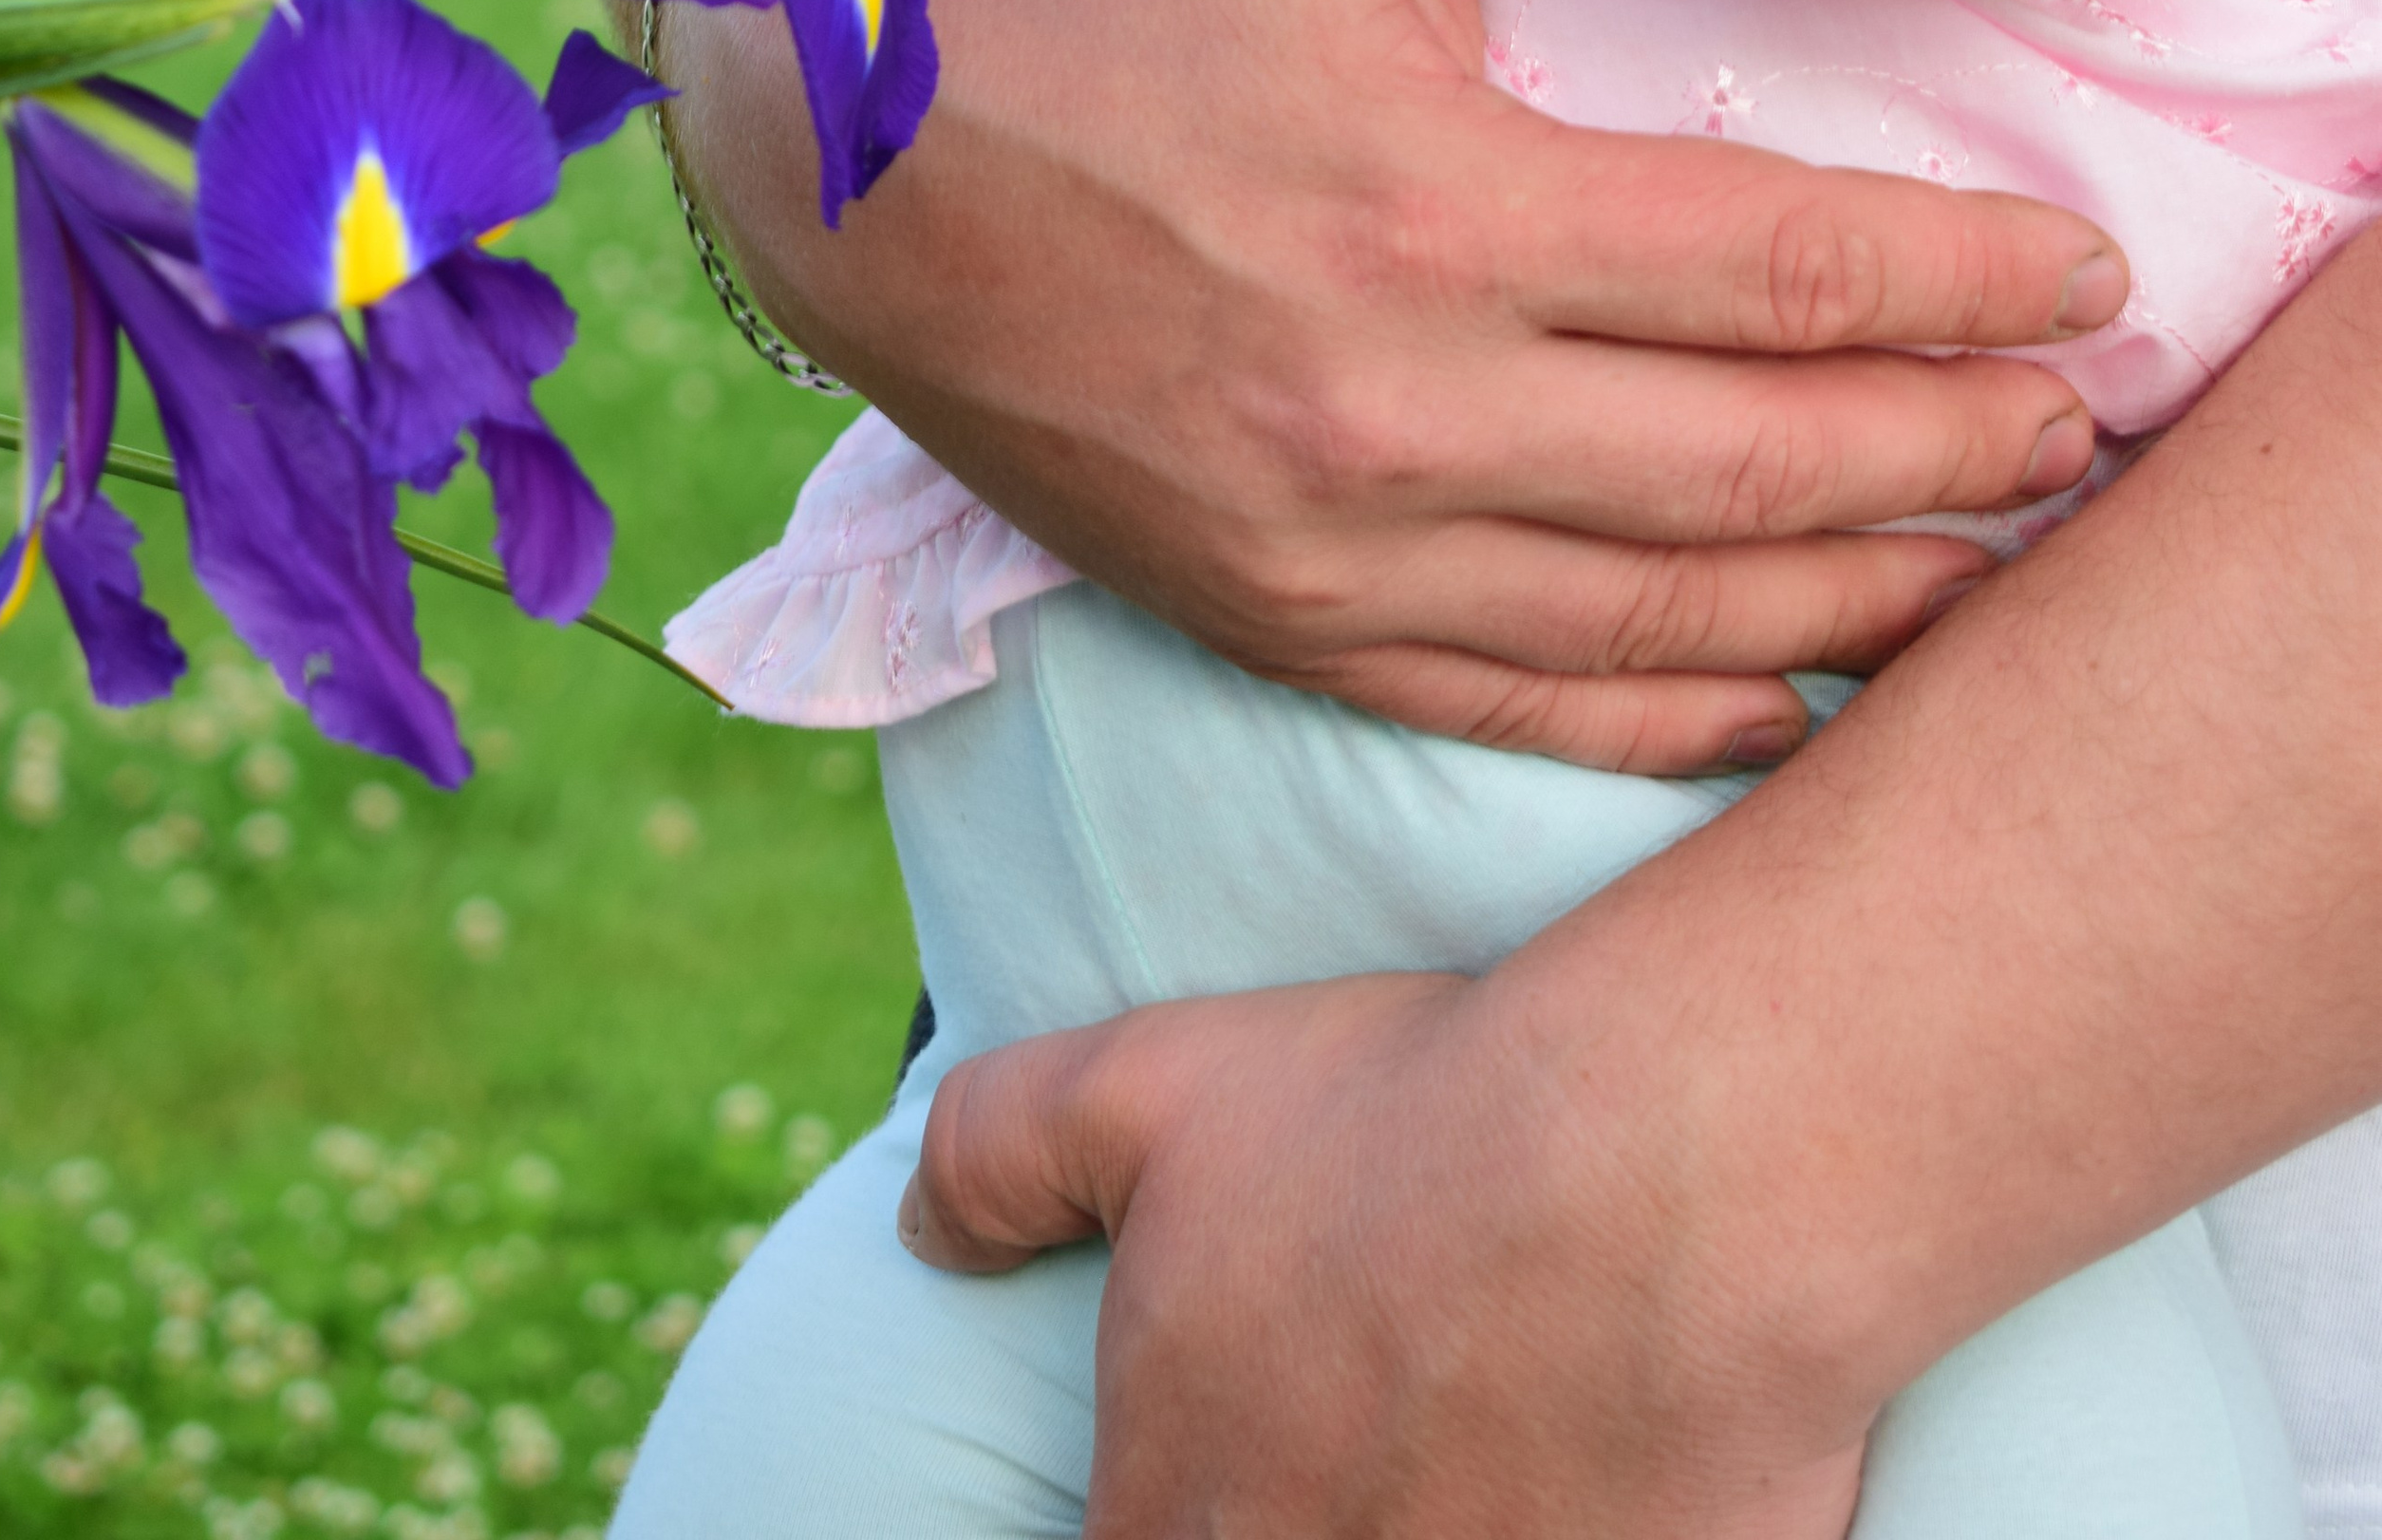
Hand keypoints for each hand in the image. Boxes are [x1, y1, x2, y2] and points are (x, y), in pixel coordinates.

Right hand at [659, 0, 2119, 770]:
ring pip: (1664, 619)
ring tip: (1986, 574)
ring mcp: (1330, 541)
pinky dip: (1665, 718)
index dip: (1967, 282)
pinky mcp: (1264, 615)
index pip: (1786, 268)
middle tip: (2076, 430)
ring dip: (1856, 605)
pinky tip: (1776, 704)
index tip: (2080, 278)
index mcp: (1437, 205)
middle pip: (1763, 465)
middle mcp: (1400, 407)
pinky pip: (1511, 705)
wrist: (840, 145)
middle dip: (1958, 452)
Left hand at [901, 973, 1863, 1538]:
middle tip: (1363, 1435)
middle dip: (1305, 1503)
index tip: (1222, 1455)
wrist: (1663, 1158)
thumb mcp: (1150, 1087)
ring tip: (1469, 1453)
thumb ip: (997, 1154)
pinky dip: (1565, 1523)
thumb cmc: (1403, 1123)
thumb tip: (922, 1232)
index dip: (1156, 1502)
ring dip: (1435, 1516)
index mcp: (1178, 1519)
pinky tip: (1579, 1478)